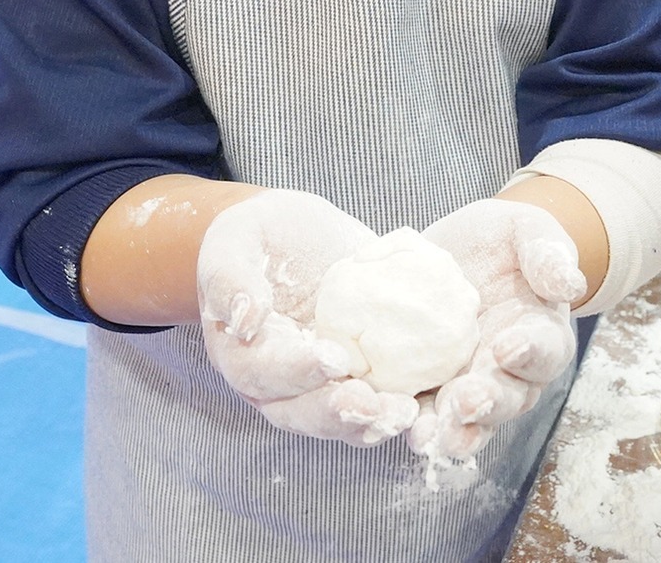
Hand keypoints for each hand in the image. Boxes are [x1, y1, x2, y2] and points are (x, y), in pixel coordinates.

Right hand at [197, 190, 417, 446]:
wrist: (297, 239)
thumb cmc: (260, 237)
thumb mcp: (234, 240)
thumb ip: (230, 276)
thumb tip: (244, 319)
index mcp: (243, 355)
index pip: (264, 373)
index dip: (296, 371)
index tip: (333, 359)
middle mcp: (280, 385)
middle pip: (302, 413)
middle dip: (337, 414)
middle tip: (369, 404)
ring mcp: (322, 388)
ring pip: (342, 422)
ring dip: (373, 423)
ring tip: (405, 413)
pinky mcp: (362, 378)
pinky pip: (380, 402)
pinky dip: (405, 408)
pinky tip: (430, 402)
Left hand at [412, 199, 585, 459]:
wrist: (455, 251)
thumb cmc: (500, 240)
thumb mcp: (525, 230)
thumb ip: (547, 252)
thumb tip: (568, 283)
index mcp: (542, 335)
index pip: (545, 350)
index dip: (529, 352)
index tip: (507, 345)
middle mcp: (510, 373)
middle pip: (506, 398)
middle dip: (487, 403)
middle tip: (467, 399)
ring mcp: (469, 385)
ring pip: (467, 421)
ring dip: (451, 431)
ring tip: (429, 433)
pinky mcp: (430, 388)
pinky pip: (424, 413)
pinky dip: (413, 424)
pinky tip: (396, 425)